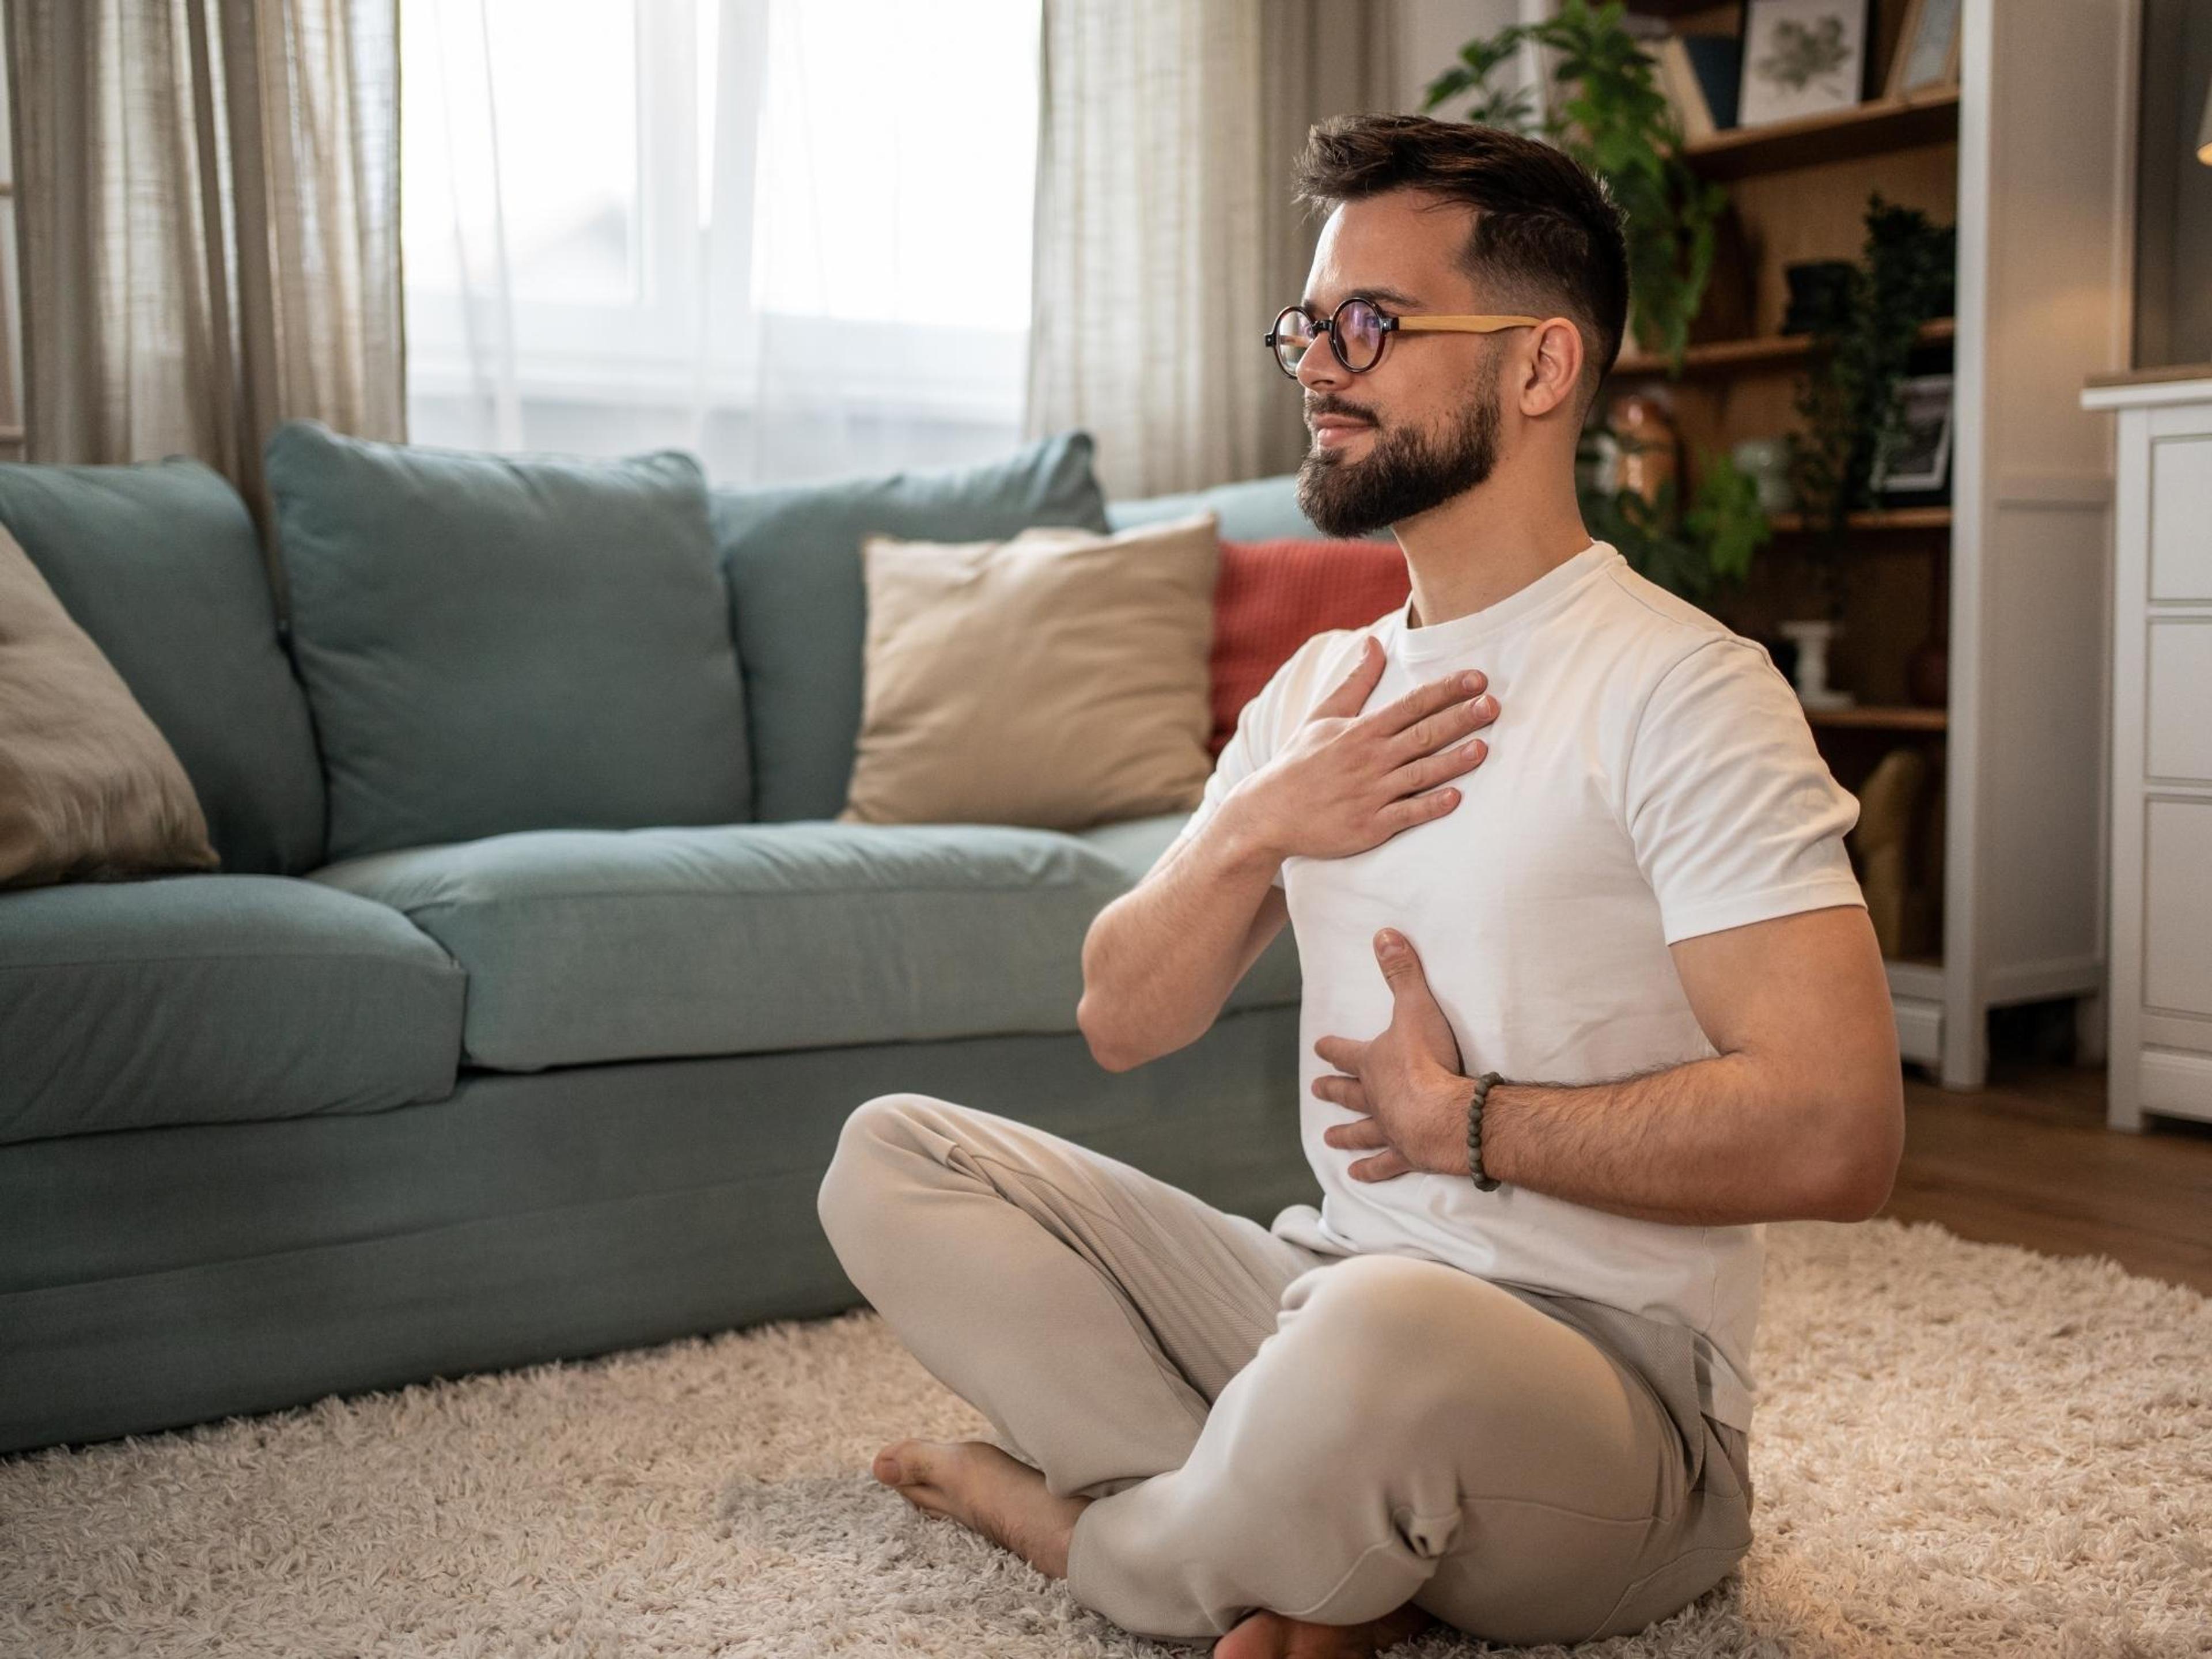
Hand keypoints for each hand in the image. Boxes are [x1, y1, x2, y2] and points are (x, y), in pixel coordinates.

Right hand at [1234, 636, 1496, 865]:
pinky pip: (1406, 814)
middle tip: (1493, 705)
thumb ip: (1356, 682)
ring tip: (1483, 747)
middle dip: (1460, 718)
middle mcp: (1369, 759)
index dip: (1446, 690)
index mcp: (1361, 731)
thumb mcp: (1323, 716)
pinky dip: (1430, 806)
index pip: (1412, 704)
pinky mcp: (1369, 825)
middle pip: (1423, 734)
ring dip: (1454, 760)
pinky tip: (1456, 798)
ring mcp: (1370, 793)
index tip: (1477, 678)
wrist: (1268, 813)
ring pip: (1420, 773)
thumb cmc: (1298, 762)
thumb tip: (1375, 642)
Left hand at [1311, 928, 1475, 1180]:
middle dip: (1333, 1091)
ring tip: (1330, 1140)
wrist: (1445, 1115)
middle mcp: (1375, 1098)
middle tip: (1316, 1092)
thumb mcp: (1416, 1008)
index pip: (1346, 1051)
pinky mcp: (1407, 1154)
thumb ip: (1402, 973)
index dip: (1333, 1048)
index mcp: (1374, 1063)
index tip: (1318, 1048)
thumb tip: (1383, 934)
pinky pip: (1385, 1164)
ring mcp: (1389, 1128)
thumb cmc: (1429, 1061)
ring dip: (1346, 1134)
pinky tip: (1358, 1176)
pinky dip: (1372, 1171)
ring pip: (1362, 1131)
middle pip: (1349, 1093)